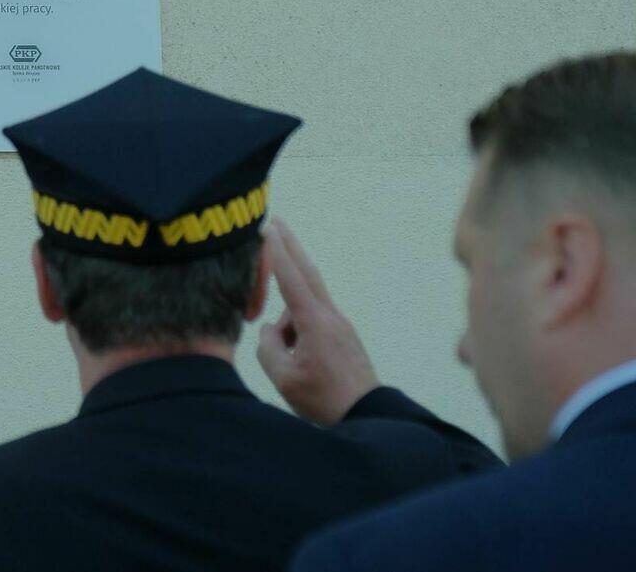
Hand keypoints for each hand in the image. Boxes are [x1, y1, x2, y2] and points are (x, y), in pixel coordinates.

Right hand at [256, 217, 380, 424]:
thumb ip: (268, 347)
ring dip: (287, 321)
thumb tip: (270, 330)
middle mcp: (330, 316)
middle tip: (275, 220)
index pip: (291, 279)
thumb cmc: (324, 400)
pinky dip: (298, 328)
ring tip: (290, 362)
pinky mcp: (343, 334)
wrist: (367, 415)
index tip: (268, 228)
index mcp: (314, 324)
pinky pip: (313, 320)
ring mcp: (339, 324)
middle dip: (289, 244)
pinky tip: (300, 360)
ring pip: (304, 305)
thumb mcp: (283, 378)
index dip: (277, 253)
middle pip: (307, 271)